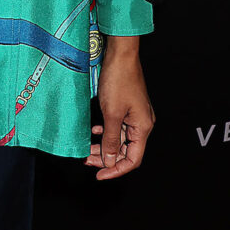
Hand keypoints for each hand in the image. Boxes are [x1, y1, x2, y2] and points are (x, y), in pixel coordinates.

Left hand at [83, 36, 153, 180]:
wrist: (120, 54)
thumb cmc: (118, 80)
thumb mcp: (112, 113)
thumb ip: (111, 139)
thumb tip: (110, 160)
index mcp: (143, 128)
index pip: (133, 159)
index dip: (116, 170)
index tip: (99, 175)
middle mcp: (142, 124)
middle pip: (125, 150)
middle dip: (106, 158)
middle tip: (86, 161)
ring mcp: (135, 115)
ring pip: (119, 139)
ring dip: (104, 145)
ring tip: (87, 149)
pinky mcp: (127, 107)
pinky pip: (117, 127)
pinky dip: (106, 132)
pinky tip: (94, 132)